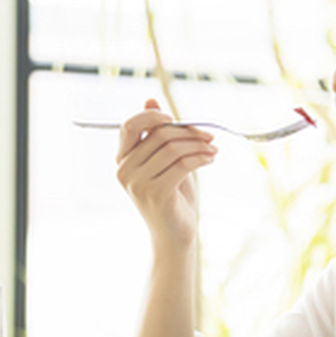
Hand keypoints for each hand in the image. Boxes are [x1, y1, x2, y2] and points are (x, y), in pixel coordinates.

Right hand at [116, 99, 217, 247]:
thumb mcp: (165, 161)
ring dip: (199, 145)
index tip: (177, 119)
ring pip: (173, 148)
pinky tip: (211, 159)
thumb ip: (156, 133)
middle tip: (210, 135)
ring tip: (213, 149)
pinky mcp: (156, 193)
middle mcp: (124, 170)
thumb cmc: (172, 197)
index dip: (153, 116)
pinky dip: (201, 157)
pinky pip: (183, 164)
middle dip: (189, 131)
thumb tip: (151, 99)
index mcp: (122, 160)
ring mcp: (138, 183)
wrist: (174, 237)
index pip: (130, 125)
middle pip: (158, 134)